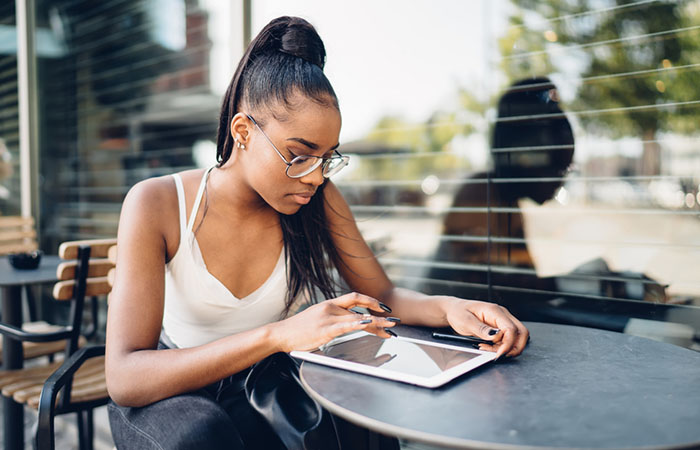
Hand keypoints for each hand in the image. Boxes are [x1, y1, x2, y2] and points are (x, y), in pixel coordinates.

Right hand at [272, 292, 398, 351]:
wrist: (281, 334)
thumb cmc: (297, 330)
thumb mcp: (317, 320)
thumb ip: (332, 320)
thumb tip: (347, 325)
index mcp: (329, 305)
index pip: (354, 297)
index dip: (370, 300)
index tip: (383, 307)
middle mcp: (330, 308)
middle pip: (360, 308)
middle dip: (379, 313)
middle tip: (394, 320)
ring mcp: (328, 318)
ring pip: (358, 318)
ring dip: (377, 323)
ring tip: (390, 328)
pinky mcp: (325, 329)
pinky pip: (346, 325)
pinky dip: (360, 324)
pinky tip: (370, 324)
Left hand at [444, 298, 528, 358]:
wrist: (454, 310)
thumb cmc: (458, 312)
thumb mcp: (465, 321)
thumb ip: (481, 329)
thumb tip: (495, 336)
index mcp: (495, 311)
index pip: (511, 329)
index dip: (508, 344)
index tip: (499, 354)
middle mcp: (502, 315)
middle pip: (521, 333)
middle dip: (513, 348)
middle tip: (498, 355)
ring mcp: (502, 321)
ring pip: (516, 338)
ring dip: (505, 348)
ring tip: (487, 349)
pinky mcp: (500, 328)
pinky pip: (507, 340)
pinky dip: (501, 347)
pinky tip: (488, 347)